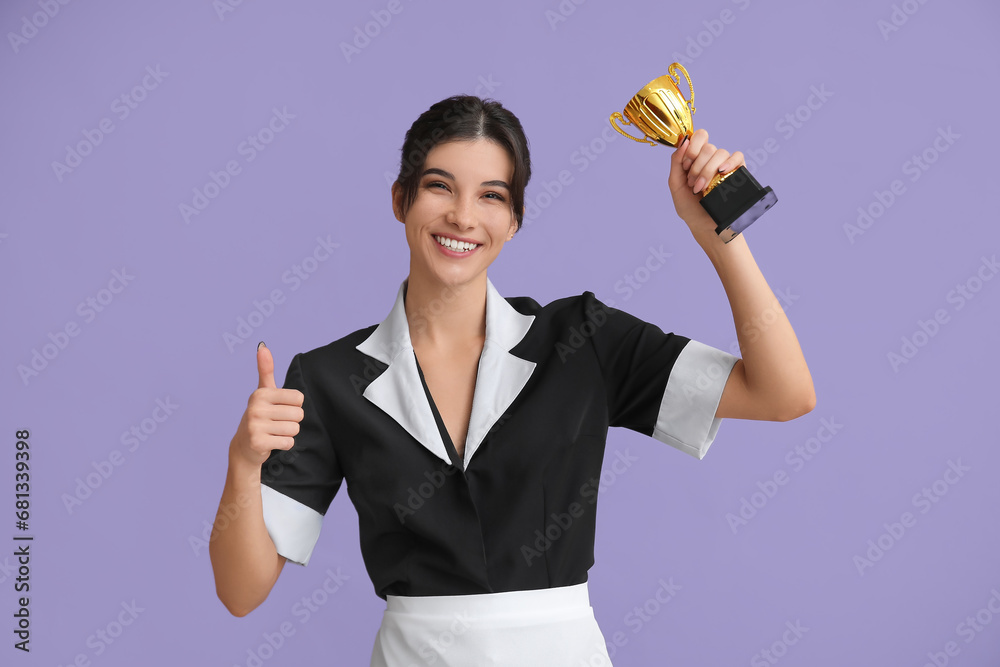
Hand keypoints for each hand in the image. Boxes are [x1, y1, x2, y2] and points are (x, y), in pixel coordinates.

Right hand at [230, 342, 304, 468]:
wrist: (244, 446)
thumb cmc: (260, 416)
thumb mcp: (263, 392)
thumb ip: (266, 370)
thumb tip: (262, 346)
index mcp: (261, 393)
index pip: (299, 398)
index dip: (294, 406)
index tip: (280, 409)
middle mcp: (256, 407)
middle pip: (298, 414)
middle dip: (292, 421)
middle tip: (277, 423)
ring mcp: (255, 426)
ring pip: (294, 429)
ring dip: (288, 433)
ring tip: (274, 432)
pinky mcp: (258, 443)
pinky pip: (288, 442)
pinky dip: (284, 444)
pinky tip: (272, 442)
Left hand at [668, 129, 743, 238]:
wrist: (704, 225)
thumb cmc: (689, 207)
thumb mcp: (675, 184)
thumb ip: (676, 162)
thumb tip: (684, 140)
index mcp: (696, 157)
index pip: (699, 137)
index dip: (692, 148)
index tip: (686, 165)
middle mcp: (711, 159)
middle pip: (708, 147)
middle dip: (697, 166)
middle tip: (693, 184)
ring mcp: (725, 165)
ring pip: (720, 153)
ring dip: (708, 171)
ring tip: (702, 188)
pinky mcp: (738, 172)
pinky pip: (738, 156)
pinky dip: (730, 161)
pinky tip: (722, 171)